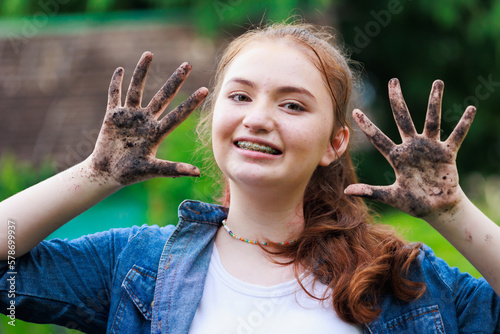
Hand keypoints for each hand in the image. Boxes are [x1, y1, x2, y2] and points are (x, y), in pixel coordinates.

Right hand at [88, 51, 207, 185]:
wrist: (107, 174)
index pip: (178, 114)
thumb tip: (198, 173)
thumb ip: (174, 169)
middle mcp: (146, 120)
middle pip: (163, 96)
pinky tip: (120, 69)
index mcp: (157, 132)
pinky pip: (114, 96)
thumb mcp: (153, 170)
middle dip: (175, 80)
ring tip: (149, 53)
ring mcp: (129, 116)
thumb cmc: (130, 174)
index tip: (205, 90)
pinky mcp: (112, 116)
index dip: (191, 103)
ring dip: (141, 72)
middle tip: (188, 64)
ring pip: (137, 89)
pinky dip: (115, 83)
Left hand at [345, 79, 475, 218]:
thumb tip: (345, 191)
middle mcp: (411, 147)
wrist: (437, 208)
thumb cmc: (413, 202)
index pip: (378, 138)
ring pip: (431, 120)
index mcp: (396, 156)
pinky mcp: (447, 153)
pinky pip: (457, 136)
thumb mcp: (390, 196)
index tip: (355, 111)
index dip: (367, 126)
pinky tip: (471, 109)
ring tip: (438, 82)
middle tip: (393, 81)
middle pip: (403, 118)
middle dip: (397, 100)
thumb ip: (370, 192)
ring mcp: (429, 148)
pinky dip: (464, 124)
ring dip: (435, 102)